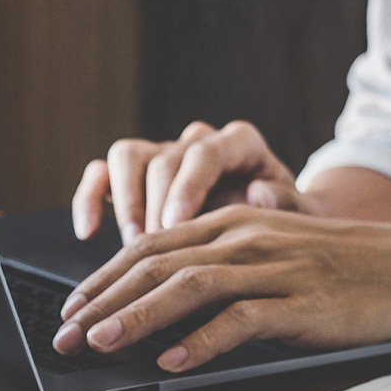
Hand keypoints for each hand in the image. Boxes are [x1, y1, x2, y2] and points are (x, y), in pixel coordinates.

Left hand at [52, 206, 390, 371]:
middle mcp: (244, 239)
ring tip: (103, 344)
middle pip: (157, 265)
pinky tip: (176, 361)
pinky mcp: (302, 303)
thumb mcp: (269, 253)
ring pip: (190, 287)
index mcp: (230, 223)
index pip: (149, 247)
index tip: (68, 310)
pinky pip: (243, 319)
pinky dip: (205, 341)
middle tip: (66, 335)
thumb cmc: (337, 267)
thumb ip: (217, 268)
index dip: (102, 278)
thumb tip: (156, 306)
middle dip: (103, 301)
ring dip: (139, 317)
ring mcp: (274, 269)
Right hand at [73, 120, 305, 242]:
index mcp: (239, 145)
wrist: (272, 234)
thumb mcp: (302, 218)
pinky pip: (102, 174)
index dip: (187, 187)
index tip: (175, 225)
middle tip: (151, 247)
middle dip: (153, 204)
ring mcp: (164, 157)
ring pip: (127, 156)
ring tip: (131, 245)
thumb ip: (288, 205)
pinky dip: (90, 199)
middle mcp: (197, 143)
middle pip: (162, 157)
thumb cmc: (287, 226)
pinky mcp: (135, 177)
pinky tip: (88, 232)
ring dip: (123, 202)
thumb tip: (259, 193)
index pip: (205, 152)